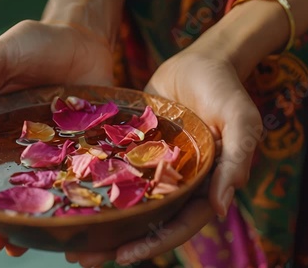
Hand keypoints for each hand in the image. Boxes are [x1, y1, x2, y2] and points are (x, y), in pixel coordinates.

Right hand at [0, 19, 113, 252]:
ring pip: (31, 192)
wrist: (85, 39)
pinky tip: (64, 228)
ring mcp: (46, 151)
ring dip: (23, 220)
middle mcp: (13, 143)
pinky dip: (65, 205)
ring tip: (18, 246)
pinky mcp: (77, 152)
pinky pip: (69, 181)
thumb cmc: (34, 44)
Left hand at [66, 39, 261, 266]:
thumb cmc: (225, 88)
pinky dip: (95, 185)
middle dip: (116, 241)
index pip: (178, 223)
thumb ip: (236, 157)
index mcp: (202, 185)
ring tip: (68, 239)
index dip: (153, 242)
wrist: (199, 60)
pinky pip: (114, 171)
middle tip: (81, 258)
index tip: (123, 256)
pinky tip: (69, 193)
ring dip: (101, 221)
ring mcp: (152, 167)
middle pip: (146, 221)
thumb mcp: (240, 119)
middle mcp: (175, 182)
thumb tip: (221, 206)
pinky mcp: (133, 149)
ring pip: (126, 201)